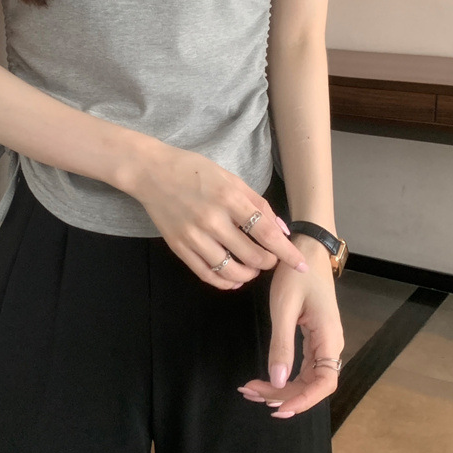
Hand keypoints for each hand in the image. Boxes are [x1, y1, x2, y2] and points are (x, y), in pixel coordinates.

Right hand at [126, 142, 308, 289]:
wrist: (151, 172)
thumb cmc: (193, 169)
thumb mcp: (229, 177)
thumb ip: (257, 203)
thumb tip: (281, 230)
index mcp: (228, 198)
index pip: (266, 233)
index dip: (286, 252)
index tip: (301, 264)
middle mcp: (212, 220)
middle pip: (252, 256)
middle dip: (268, 262)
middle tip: (270, 259)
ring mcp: (194, 236)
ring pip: (231, 271)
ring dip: (249, 275)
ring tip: (252, 269)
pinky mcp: (179, 247)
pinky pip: (207, 274)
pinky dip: (224, 282)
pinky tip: (233, 279)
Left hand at [237, 235, 344, 416]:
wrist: (306, 248)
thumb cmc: (296, 274)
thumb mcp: (284, 307)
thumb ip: (281, 345)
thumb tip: (279, 383)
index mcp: (329, 338)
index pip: (324, 383)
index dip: (303, 400)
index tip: (277, 407)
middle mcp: (330, 343)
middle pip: (312, 384)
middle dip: (283, 395)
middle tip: (251, 394)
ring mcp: (323, 340)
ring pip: (306, 376)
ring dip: (282, 387)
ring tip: (252, 389)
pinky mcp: (314, 334)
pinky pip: (303, 364)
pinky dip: (284, 372)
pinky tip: (266, 377)